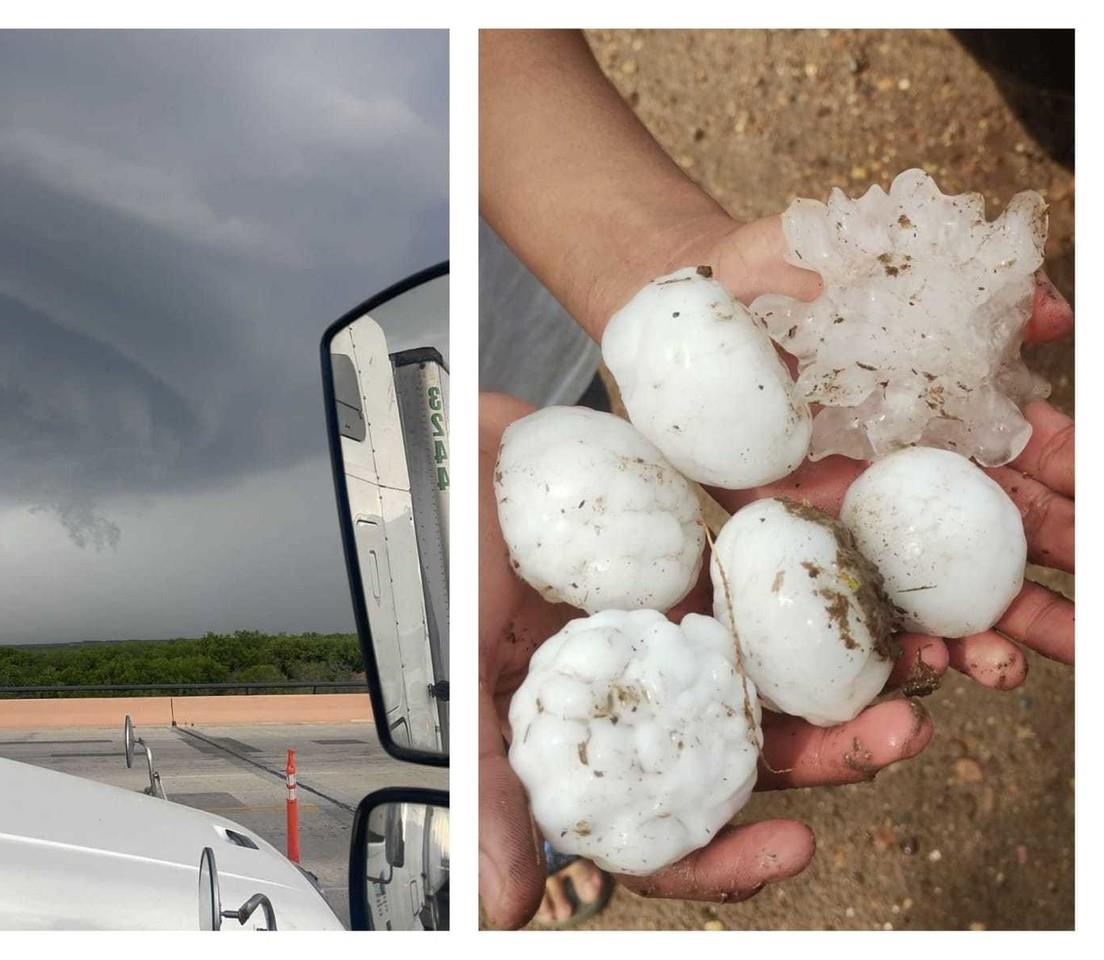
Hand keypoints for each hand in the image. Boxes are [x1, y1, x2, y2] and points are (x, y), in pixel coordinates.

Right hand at [479, 391, 934, 928]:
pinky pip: (774, 563)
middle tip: (900, 731)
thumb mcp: (461, 668)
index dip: (730, 852)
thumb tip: (509, 906)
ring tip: (920, 651)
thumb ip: (491, 780)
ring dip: (853, 664)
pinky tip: (864, 554)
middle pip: (753, 745)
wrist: (458, 448)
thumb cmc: (449, 556)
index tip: (796, 847)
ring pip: (781, 664)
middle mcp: (654, 686)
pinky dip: (824, 561)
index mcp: (603, 731)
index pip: (672, 822)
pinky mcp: (704, 546)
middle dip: (835, 750)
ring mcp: (684, 617)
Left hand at [701, 216, 1076, 685]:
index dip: (1079, 492)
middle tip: (1088, 641)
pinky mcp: (801, 528)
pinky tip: (922, 663)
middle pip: (1004, 537)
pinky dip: (891, 630)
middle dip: (1051, 591)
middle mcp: (916, 468)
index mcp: (952, 407)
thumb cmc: (780, 276)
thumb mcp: (871, 263)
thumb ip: (963, 289)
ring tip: (1007, 671)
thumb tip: (1053, 313)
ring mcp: (860, 505)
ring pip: (938, 580)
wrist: (683, 306)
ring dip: (983, 630)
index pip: (1038, 457)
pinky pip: (853, 586)